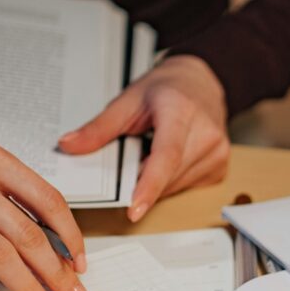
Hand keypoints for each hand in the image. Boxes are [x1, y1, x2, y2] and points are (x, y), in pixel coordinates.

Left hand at [58, 55, 229, 221]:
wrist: (202, 81)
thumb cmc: (168, 88)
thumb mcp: (129, 100)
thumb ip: (99, 127)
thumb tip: (69, 146)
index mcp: (181, 112)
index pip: (166, 156)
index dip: (149, 185)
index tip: (133, 209)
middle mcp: (206, 134)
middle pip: (167, 175)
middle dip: (141, 178)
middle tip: (133, 156)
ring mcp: (217, 153)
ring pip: (175, 186)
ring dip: (156, 180)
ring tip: (153, 150)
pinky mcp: (220, 168)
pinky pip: (186, 187)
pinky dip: (170, 180)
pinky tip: (169, 158)